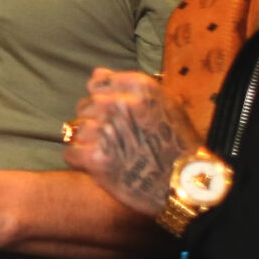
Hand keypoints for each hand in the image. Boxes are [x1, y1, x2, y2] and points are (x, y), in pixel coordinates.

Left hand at [64, 69, 198, 215]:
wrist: (188, 185)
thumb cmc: (179, 145)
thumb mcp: (167, 105)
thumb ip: (130, 87)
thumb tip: (96, 73)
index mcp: (139, 87)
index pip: (95, 83)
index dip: (102, 100)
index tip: (113, 116)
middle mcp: (120, 104)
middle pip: (84, 106)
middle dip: (94, 121)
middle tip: (113, 140)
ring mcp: (106, 130)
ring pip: (76, 129)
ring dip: (87, 142)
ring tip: (109, 154)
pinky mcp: (95, 158)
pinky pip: (70, 152)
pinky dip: (80, 161)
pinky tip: (99, 166)